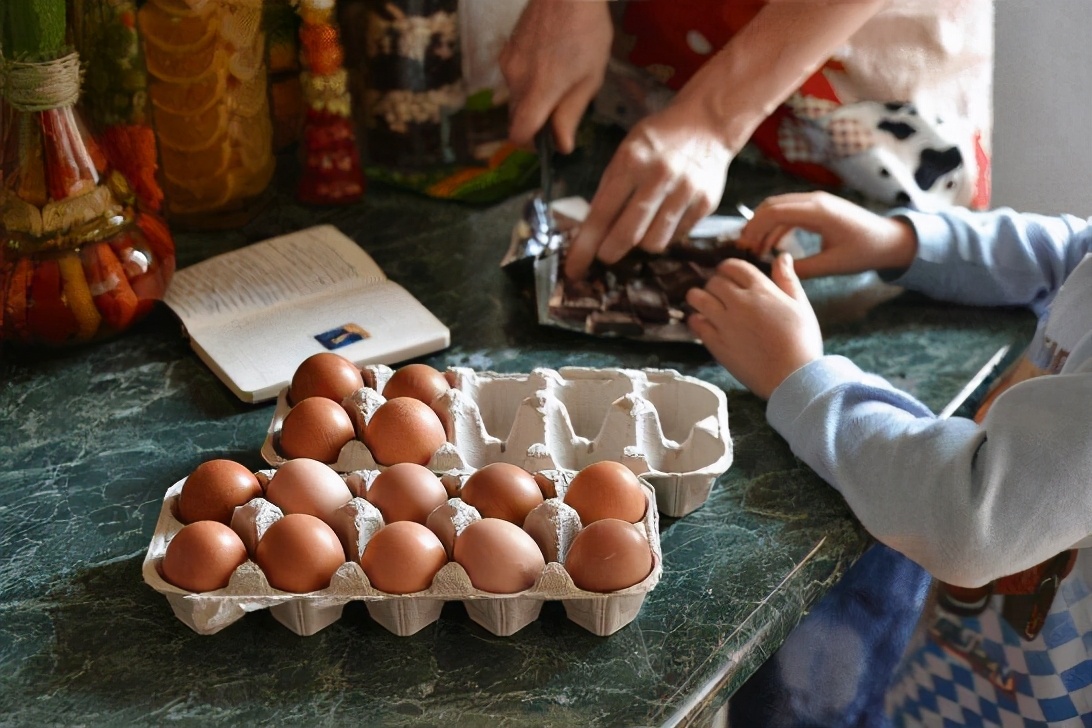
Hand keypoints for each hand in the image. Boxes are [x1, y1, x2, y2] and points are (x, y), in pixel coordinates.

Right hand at [499, 0, 611, 153]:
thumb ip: (571, 113)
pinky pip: (514, 77)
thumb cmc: (587, 31)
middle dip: (535, 121)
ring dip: (533, 99)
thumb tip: (562, 145)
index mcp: (537, 91)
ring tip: (560, 78)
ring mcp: (507, 63)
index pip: (518, 133)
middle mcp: (515, 80)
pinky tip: (549, 62)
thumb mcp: (590, 78)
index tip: (547, 142)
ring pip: (515, 96)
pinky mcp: (506, 50)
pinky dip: (528, 80)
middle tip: (562, 110)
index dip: (530, 145)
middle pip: (516, 117)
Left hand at [564, 103, 732, 278]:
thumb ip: (610, 188)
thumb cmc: (658, 139)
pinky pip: (676, 237)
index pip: (601, 214)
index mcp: (632, 162)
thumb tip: (593, 231)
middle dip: (610, 252)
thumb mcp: (626, 151)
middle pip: (627, 235)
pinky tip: (663, 219)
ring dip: (640, 243)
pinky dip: (664, 235)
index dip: (585, 247)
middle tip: (605, 255)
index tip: (574, 269)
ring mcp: (685, 192)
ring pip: (653, 243)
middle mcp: (659, 178)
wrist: (708, 123)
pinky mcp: (705, 204)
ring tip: (640, 228)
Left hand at [687, 254, 822, 399]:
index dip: (727, 269)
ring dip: (699, 298)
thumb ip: (787, 279)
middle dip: (715, 284)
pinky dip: (696, 320)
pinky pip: (695, 323)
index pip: (733, 266)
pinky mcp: (716, 343)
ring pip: (697, 298)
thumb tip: (782, 256)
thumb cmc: (802, 342)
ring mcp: (725, 323)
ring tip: (705, 305)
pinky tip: (705, 324)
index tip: (727, 275)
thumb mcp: (800, 305)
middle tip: (719, 294)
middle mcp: (740, 302)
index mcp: (761, 290)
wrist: (793, 378)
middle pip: (714, 281)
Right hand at [736, 192, 917, 278]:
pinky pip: (790, 212)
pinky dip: (777, 226)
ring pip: (779, 207)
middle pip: (772, 205)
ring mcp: (817, 202)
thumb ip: (802, 269)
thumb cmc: (865, 252)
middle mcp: (815, 201)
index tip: (744, 247)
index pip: (774, 211)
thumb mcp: (832, 265)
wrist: (890, 239)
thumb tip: (774, 271)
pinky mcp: (818, 208)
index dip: (754, 228)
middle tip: (744, 248)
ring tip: (755, 249)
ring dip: (764, 226)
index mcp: (818, 211)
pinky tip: (772, 245)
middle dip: (754, 225)